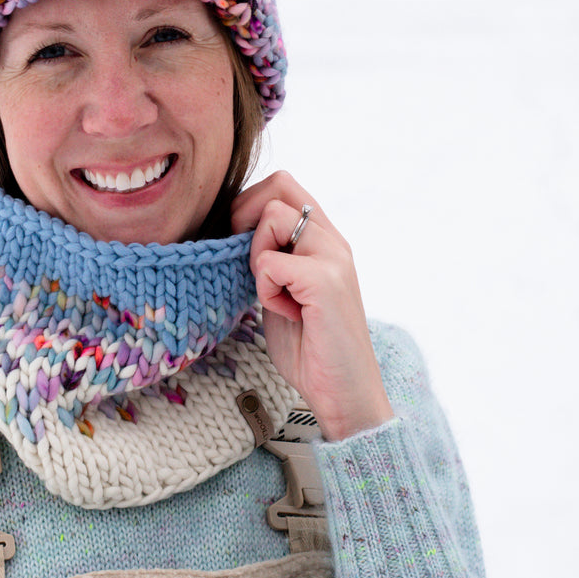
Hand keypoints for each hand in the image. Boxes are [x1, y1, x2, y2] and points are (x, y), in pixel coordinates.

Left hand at [231, 171, 394, 440]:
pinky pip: (269, 262)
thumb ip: (271, 258)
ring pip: (272, 217)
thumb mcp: (284, 291)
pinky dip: (266, 290)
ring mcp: (333, 258)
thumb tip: (234, 233)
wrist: (344, 392)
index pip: (283, 184)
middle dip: (247, 215)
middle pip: (278, 185)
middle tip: (249, 261)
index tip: (241, 244)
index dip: (250, 204)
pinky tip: (286, 313)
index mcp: (324, 239)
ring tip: (274, 293)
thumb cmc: (311, 347)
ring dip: (258, 256)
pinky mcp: (325, 282)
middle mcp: (333, 240)